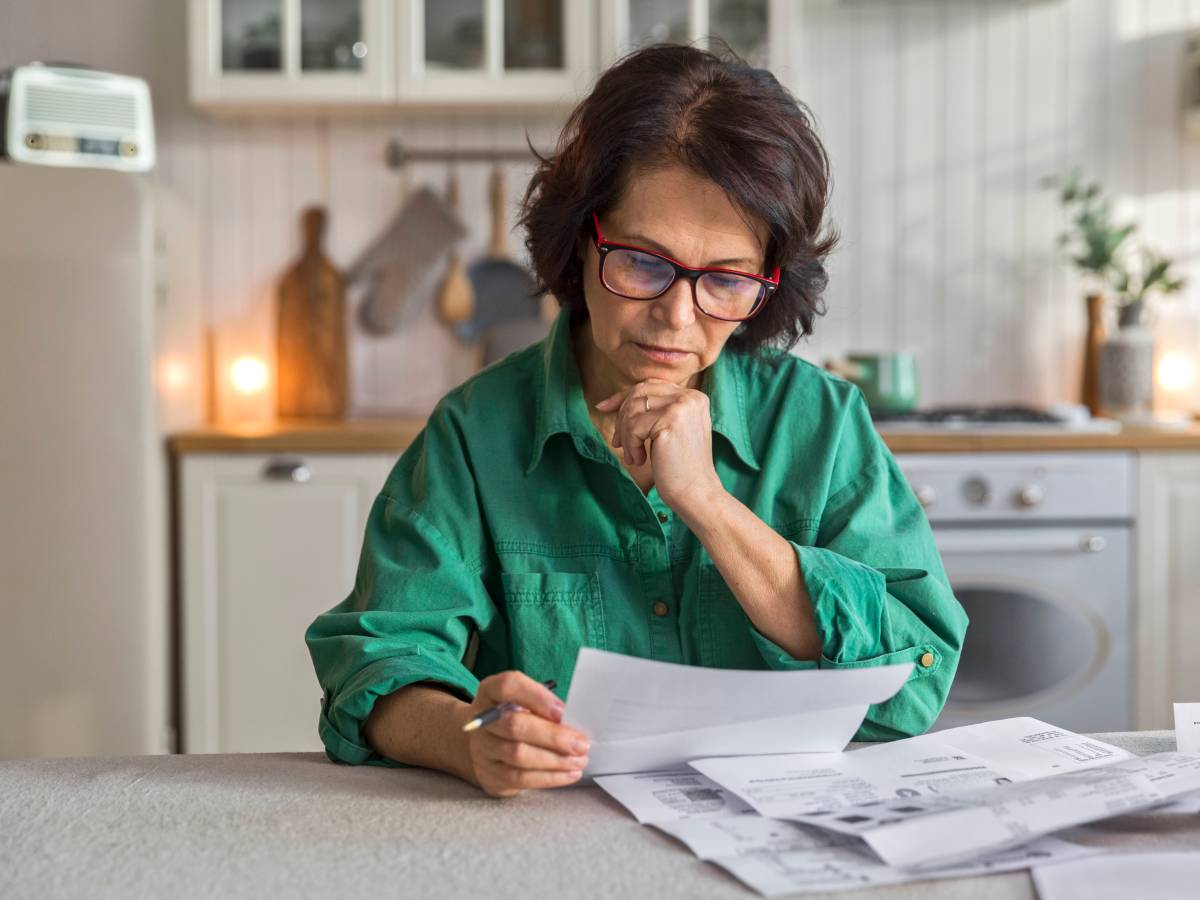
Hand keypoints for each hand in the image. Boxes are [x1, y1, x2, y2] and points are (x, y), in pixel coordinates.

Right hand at [461, 671, 590, 797]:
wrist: (483, 745)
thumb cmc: (513, 717)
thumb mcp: (524, 702)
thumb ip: (544, 706)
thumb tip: (573, 723)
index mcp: (490, 692)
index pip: (508, 686)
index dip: (537, 697)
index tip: (563, 711)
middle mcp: (481, 720)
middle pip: (514, 726)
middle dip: (553, 736)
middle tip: (581, 744)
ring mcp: (482, 750)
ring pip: (518, 755)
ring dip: (555, 760)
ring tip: (579, 760)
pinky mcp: (490, 776)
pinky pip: (520, 779)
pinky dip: (549, 777)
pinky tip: (568, 773)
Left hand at [593, 377, 724, 515]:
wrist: (697, 492)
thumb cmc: (679, 467)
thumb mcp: (667, 430)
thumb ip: (650, 412)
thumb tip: (608, 403)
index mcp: (693, 396)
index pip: (649, 385)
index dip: (624, 396)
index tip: (603, 407)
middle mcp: (690, 396)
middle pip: (639, 393)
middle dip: (621, 417)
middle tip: (618, 442)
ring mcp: (682, 406)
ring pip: (633, 409)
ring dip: (626, 436)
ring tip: (633, 456)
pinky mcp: (671, 420)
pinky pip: (634, 427)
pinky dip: (630, 445)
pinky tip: (640, 460)